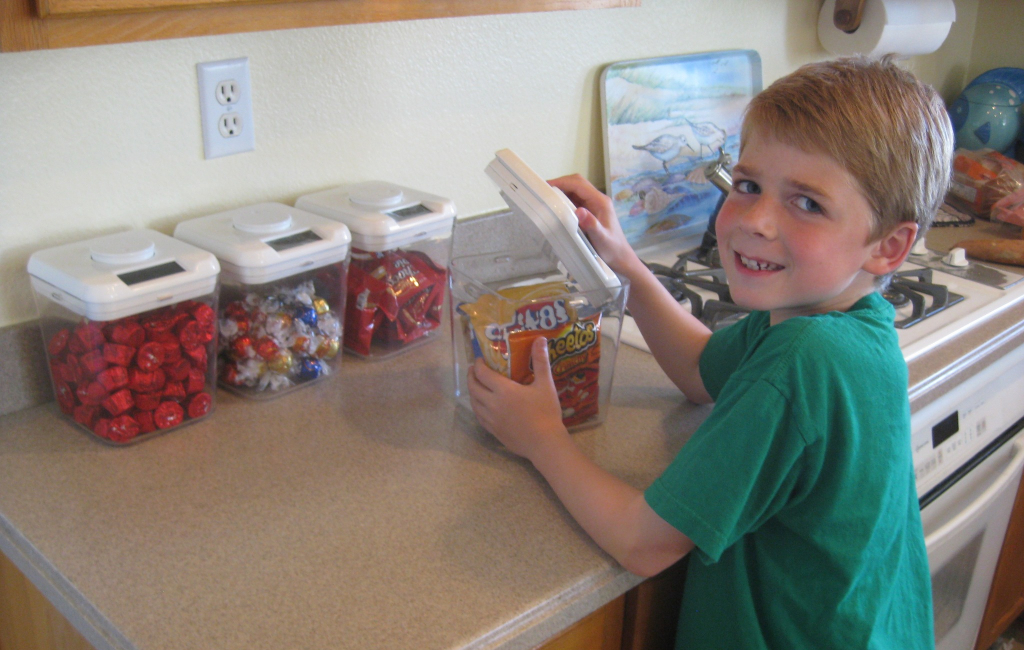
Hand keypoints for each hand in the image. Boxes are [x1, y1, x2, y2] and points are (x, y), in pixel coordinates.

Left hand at [467, 336, 568, 460]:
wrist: (545, 443)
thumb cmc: (546, 412)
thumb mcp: (546, 384)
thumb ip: (540, 361)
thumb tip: (540, 339)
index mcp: (503, 390)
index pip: (482, 373)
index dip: (478, 365)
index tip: (479, 359)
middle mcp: (492, 403)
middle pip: (473, 387)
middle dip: (471, 376)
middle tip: (473, 369)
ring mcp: (491, 419)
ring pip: (474, 402)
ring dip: (472, 391)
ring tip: (476, 385)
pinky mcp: (493, 431)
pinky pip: (479, 416)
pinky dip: (477, 407)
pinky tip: (481, 405)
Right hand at [548, 174, 642, 277]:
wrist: (620, 257)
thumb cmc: (612, 248)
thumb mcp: (602, 238)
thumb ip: (591, 225)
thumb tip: (579, 211)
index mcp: (600, 202)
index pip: (579, 184)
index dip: (563, 182)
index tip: (547, 186)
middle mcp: (597, 199)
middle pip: (577, 183)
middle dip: (561, 184)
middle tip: (544, 191)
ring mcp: (593, 205)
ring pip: (575, 191)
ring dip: (562, 191)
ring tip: (546, 198)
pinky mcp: (590, 211)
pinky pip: (575, 200)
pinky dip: (564, 200)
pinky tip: (556, 207)